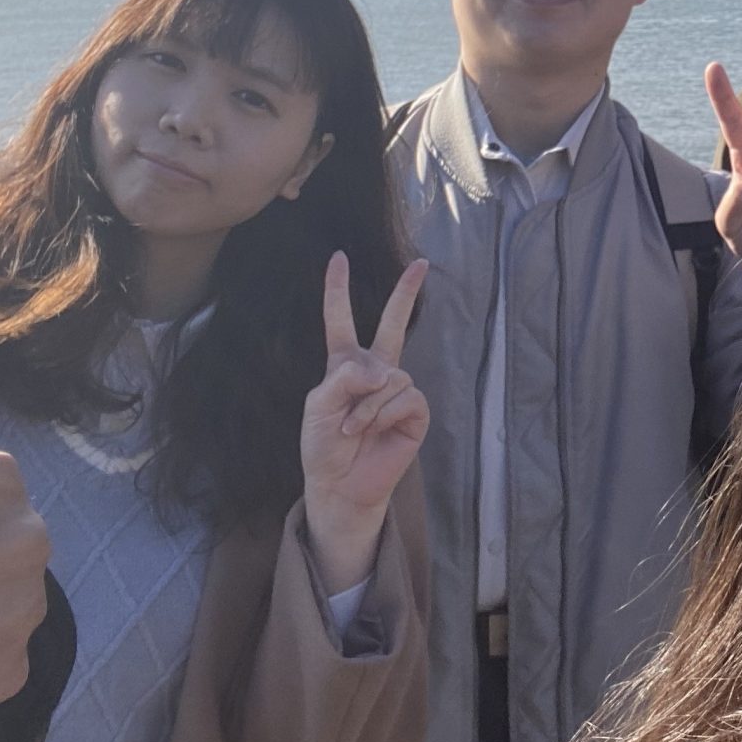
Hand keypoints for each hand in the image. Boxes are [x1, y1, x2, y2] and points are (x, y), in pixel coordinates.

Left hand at [299, 252, 428, 595]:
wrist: (340, 485)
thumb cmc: (323, 446)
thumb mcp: (318, 406)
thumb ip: (344, 378)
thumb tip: (382, 370)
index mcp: (344, 365)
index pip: (340, 320)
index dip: (338, 289)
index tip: (339, 257)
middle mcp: (375, 371)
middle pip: (393, 324)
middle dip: (406, 294)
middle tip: (423, 263)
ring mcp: (397, 390)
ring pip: (391, 376)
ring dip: (367, 405)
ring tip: (353, 429)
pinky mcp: (415, 412)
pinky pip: (405, 397)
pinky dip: (384, 414)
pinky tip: (374, 431)